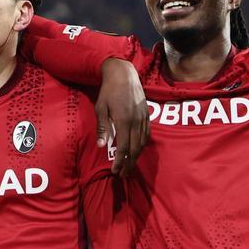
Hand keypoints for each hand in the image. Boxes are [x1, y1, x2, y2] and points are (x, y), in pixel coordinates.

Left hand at [98, 58, 146, 174]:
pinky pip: (147, 134)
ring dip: (136, 157)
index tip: (115, 171)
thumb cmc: (108, 91)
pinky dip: (142, 146)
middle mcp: (136, 121)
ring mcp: (143, 118)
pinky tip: (137, 151)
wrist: (124, 74)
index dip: (120, 161)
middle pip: (135, 149)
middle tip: (123, 175)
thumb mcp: (101, 108)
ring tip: (130, 167)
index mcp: (124, 121)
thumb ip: (103, 128)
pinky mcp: (147, 115)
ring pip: (142, 143)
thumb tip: (101, 146)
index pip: (124, 148)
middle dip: (129, 164)